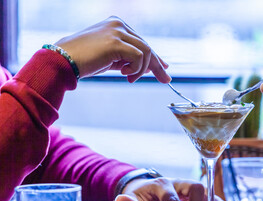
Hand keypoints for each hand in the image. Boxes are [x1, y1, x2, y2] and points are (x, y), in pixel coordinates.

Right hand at [55, 16, 170, 82]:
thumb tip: (148, 68)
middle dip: (156, 65)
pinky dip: (135, 69)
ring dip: (141, 69)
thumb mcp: (111, 58)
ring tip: (129, 78)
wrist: (63, 61)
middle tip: (165, 79)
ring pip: (146, 51)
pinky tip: (124, 74)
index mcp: (116, 24)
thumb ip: (128, 59)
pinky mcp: (116, 42)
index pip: (141, 41)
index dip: (154, 56)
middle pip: (146, 46)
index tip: (163, 68)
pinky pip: (139, 57)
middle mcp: (118, 24)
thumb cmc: (84, 61)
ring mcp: (117, 31)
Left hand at [114, 177, 227, 200]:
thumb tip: (120, 200)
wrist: (144, 190)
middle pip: (193, 186)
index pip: (171, 198)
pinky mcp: (192, 192)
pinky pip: (207, 193)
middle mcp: (176, 183)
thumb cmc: (139, 199)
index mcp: (160, 185)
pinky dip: (216, 200)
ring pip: (202, 188)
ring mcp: (185, 186)